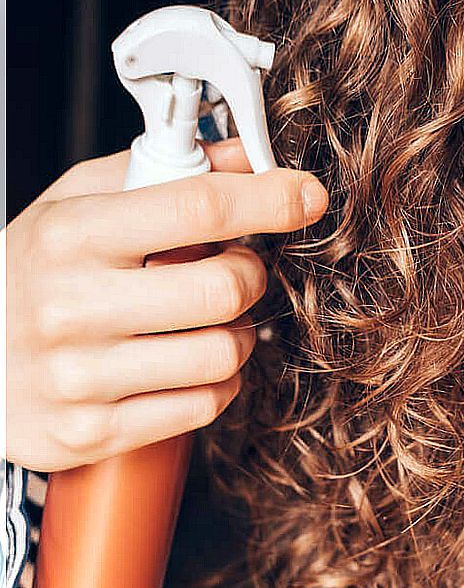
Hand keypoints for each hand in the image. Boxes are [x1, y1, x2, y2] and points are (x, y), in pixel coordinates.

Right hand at [6, 138, 327, 471]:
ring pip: (223, 353)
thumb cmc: (32, 273)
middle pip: (224, 288)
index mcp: (71, 235)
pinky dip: (218, 382)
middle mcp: (71, 305)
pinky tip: (190, 364)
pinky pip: (204, 405)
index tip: (306, 195)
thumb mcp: (77, 205)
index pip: (197, 207)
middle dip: (249, 275)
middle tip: (232, 270)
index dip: (268, 199)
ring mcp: (79, 377)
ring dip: (239, 334)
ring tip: (209, 323)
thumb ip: (159, 174)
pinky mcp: (91, 432)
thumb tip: (241, 156)